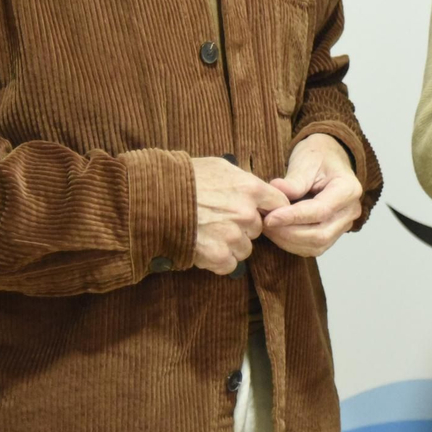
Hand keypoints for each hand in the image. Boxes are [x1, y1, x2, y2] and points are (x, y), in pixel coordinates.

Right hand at [193, 156, 289, 275]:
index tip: (261, 213)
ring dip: (231, 246)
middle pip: (257, 229)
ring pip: (244, 248)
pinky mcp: (218, 255)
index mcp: (250, 189)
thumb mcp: (218, 167)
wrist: (152, 199)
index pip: (279, 203)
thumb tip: (254, 190)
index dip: (269, 209)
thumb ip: (242, 179)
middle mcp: (246, 214)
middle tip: (219, 221)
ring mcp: (233, 236)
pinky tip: (203, 248)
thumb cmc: (182, 179)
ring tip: (208, 235)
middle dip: (242, 227)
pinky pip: (229, 264)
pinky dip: (218, 261)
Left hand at [262, 134, 363, 257]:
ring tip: (267, 227)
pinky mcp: (333, 233)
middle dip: (288, 233)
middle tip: (264, 223)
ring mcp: (344, 224)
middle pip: (320, 233)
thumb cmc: (318, 157)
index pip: (320, 211)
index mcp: (348, 189)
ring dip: (288, 240)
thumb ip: (294, 180)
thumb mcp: (306, 161)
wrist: (328, 159)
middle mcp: (350, 210)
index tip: (269, 217)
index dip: (293, 217)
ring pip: (316, 245)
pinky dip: (292, 243)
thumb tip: (276, 191)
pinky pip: (313, 247)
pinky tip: (277, 231)